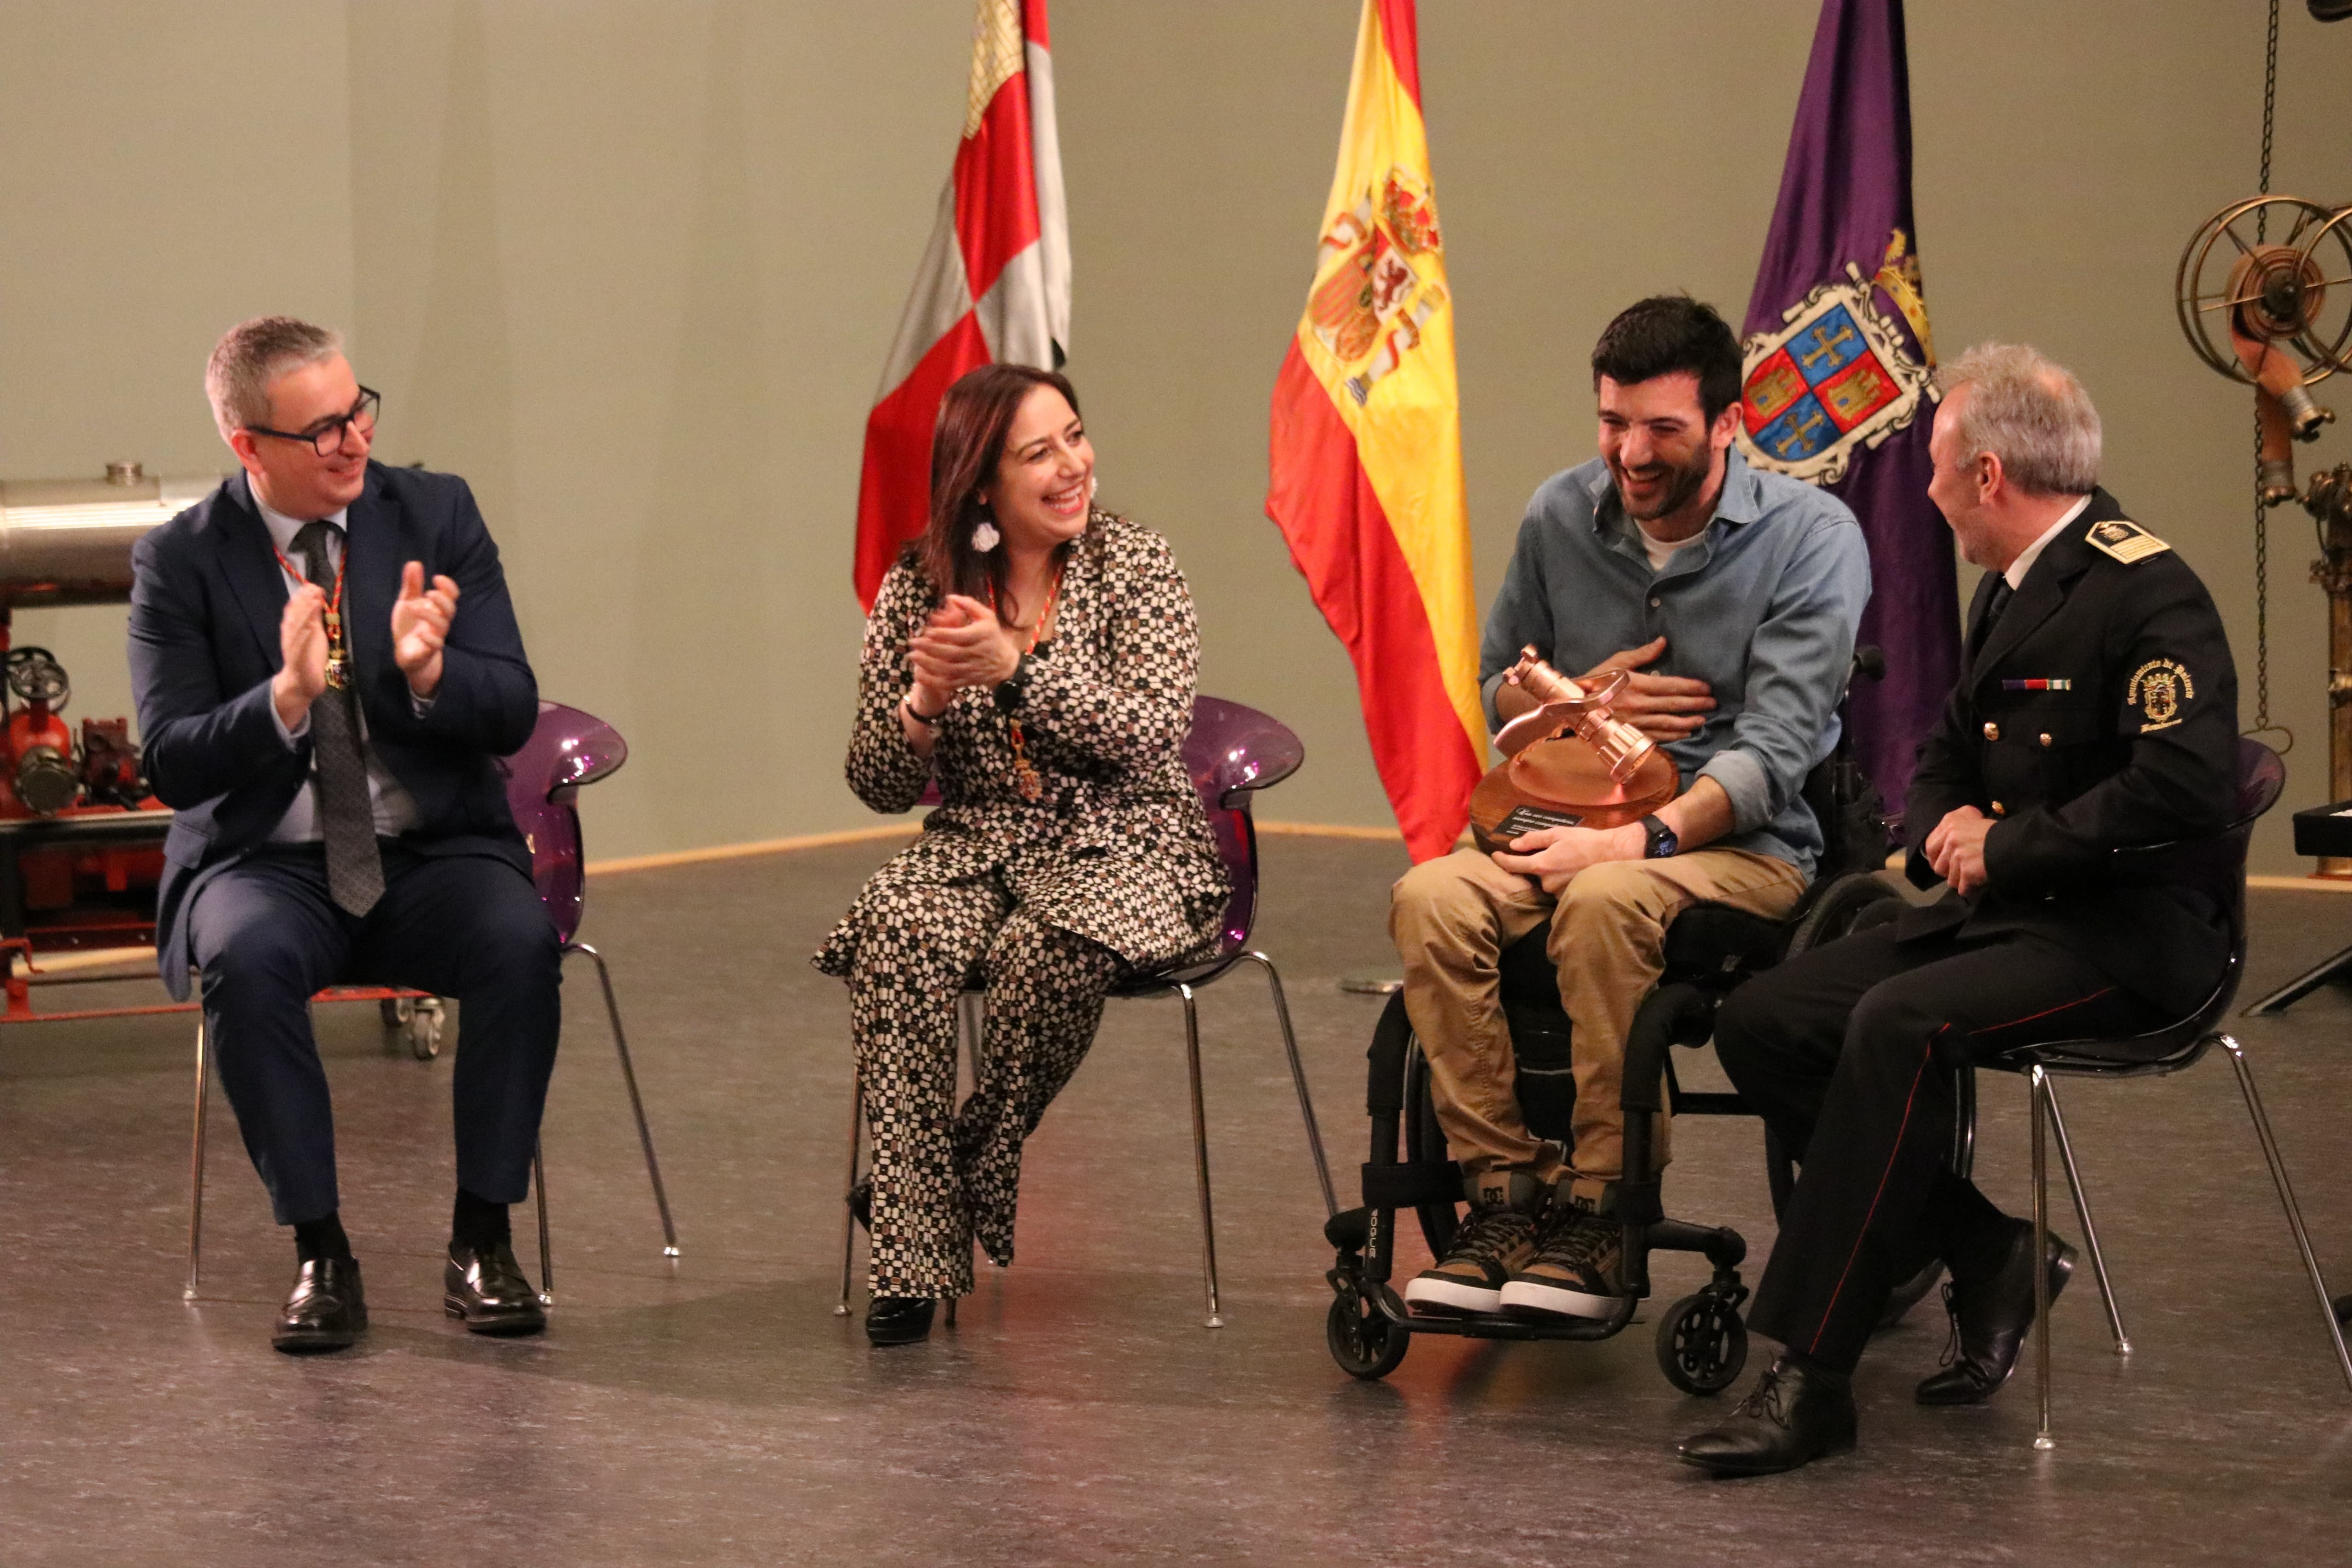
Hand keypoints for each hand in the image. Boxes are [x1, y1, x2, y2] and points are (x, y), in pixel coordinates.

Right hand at [273, 582, 329, 727]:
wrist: (301, 683)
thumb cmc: (308, 657)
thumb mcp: (313, 634)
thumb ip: (314, 618)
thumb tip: (317, 599)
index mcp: (293, 629)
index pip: (295, 609)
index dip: (302, 597)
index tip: (312, 585)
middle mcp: (290, 636)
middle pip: (295, 615)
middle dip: (303, 601)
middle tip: (313, 588)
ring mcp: (293, 647)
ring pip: (296, 628)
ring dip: (304, 614)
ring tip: (313, 602)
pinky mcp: (298, 660)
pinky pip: (300, 647)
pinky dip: (304, 637)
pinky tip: (310, 629)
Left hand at [392, 560, 459, 697]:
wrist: (405, 653)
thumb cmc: (410, 627)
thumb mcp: (407, 602)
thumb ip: (412, 585)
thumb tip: (414, 563)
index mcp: (437, 608)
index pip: (451, 596)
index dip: (448, 587)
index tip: (436, 577)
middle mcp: (439, 622)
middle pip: (450, 610)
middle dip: (443, 600)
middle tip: (429, 592)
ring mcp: (435, 637)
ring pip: (442, 626)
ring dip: (431, 615)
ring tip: (414, 607)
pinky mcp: (427, 651)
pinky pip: (434, 646)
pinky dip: (430, 639)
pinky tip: (421, 633)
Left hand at [909, 593, 1022, 692]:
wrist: (1004, 664)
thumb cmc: (992, 636)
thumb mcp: (986, 616)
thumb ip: (969, 605)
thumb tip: (949, 597)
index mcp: (980, 636)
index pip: (959, 636)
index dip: (942, 634)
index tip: (928, 631)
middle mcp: (976, 654)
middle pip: (950, 653)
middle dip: (929, 648)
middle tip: (912, 642)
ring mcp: (971, 669)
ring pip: (947, 669)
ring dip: (927, 664)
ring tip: (912, 656)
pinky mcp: (966, 681)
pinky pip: (948, 684)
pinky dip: (933, 681)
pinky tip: (919, 675)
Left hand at [1489, 822, 1642, 892]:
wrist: (1614, 855)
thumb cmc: (1586, 842)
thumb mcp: (1559, 834)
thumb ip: (1534, 839)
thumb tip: (1513, 845)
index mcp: (1542, 865)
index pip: (1513, 866)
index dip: (1502, 860)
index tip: (1495, 856)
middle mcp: (1547, 883)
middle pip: (1533, 873)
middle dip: (1538, 863)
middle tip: (1554, 851)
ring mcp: (1558, 893)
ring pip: (1546, 881)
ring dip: (1551, 871)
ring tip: (1568, 859)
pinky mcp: (1568, 898)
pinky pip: (1557, 887)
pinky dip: (1561, 878)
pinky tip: (1573, 869)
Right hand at [1582, 636, 1713, 740]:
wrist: (1574, 705)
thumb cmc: (1596, 680)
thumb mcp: (1617, 661)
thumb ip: (1643, 654)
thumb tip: (1663, 642)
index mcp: (1638, 684)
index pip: (1672, 686)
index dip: (1692, 687)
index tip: (1706, 687)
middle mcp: (1640, 704)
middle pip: (1675, 704)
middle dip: (1696, 704)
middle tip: (1712, 703)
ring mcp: (1636, 721)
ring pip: (1669, 722)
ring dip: (1688, 721)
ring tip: (1703, 719)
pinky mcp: (1631, 733)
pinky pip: (1657, 736)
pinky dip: (1673, 735)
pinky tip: (1685, 732)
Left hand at [1924, 804, 1993, 896]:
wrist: (2014, 843)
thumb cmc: (1997, 832)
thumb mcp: (1973, 820)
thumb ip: (1957, 828)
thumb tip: (1947, 841)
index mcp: (1950, 823)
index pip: (1930, 846)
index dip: (1935, 858)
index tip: (1941, 863)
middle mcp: (1950, 838)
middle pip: (1938, 866)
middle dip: (1947, 872)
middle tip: (1958, 873)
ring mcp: (1958, 855)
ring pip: (1950, 879)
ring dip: (1961, 881)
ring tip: (1973, 876)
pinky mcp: (1967, 871)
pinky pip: (1962, 888)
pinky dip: (1970, 889)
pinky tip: (1977, 884)